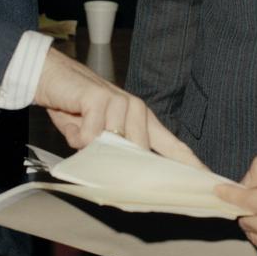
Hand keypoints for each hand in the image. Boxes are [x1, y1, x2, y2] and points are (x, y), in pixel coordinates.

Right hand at [33, 48, 203, 167]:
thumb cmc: (73, 107)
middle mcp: (136, 110)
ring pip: (114, 146)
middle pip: (140, 153)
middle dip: (121, 164)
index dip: (189, 164)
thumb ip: (112, 154)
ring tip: (79, 127)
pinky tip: (73, 120)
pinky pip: (92, 135)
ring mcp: (120, 102)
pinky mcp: (101, 99)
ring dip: (91, 145)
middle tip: (95, 150)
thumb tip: (123, 178)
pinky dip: (78, 136)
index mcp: (141, 120)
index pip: (171, 146)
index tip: (207, 180)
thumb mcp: (96, 135)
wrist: (49, 76)